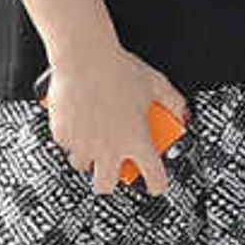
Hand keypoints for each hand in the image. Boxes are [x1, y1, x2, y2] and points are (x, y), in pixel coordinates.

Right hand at [46, 49, 186, 198]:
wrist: (84, 58)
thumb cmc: (119, 70)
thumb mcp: (156, 85)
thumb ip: (172, 102)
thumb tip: (182, 112)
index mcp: (136, 140)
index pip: (153, 177)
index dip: (157, 184)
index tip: (155, 185)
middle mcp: (109, 148)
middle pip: (106, 185)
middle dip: (110, 179)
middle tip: (113, 165)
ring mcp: (83, 143)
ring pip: (82, 165)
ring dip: (89, 156)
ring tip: (95, 138)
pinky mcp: (63, 135)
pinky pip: (66, 145)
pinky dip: (72, 138)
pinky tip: (79, 121)